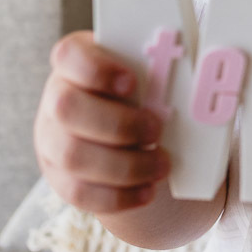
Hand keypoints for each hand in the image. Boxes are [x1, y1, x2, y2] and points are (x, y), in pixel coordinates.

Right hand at [33, 30, 169, 214]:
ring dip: (125, 165)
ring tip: (161, 164)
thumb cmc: (141, 91)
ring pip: (72, 157)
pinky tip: (147, 191)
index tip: (132, 82)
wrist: (125, 128)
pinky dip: (118, 196)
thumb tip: (200, 76)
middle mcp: (55, 98)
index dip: (97, 69)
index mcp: (76, 62)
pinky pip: (79, 193)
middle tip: (157, 130)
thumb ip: (158, 70)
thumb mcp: (147, 73)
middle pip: (67, 109)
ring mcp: (51, 140)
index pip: (69, 55)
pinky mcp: (59, 177)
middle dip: (118, 123)